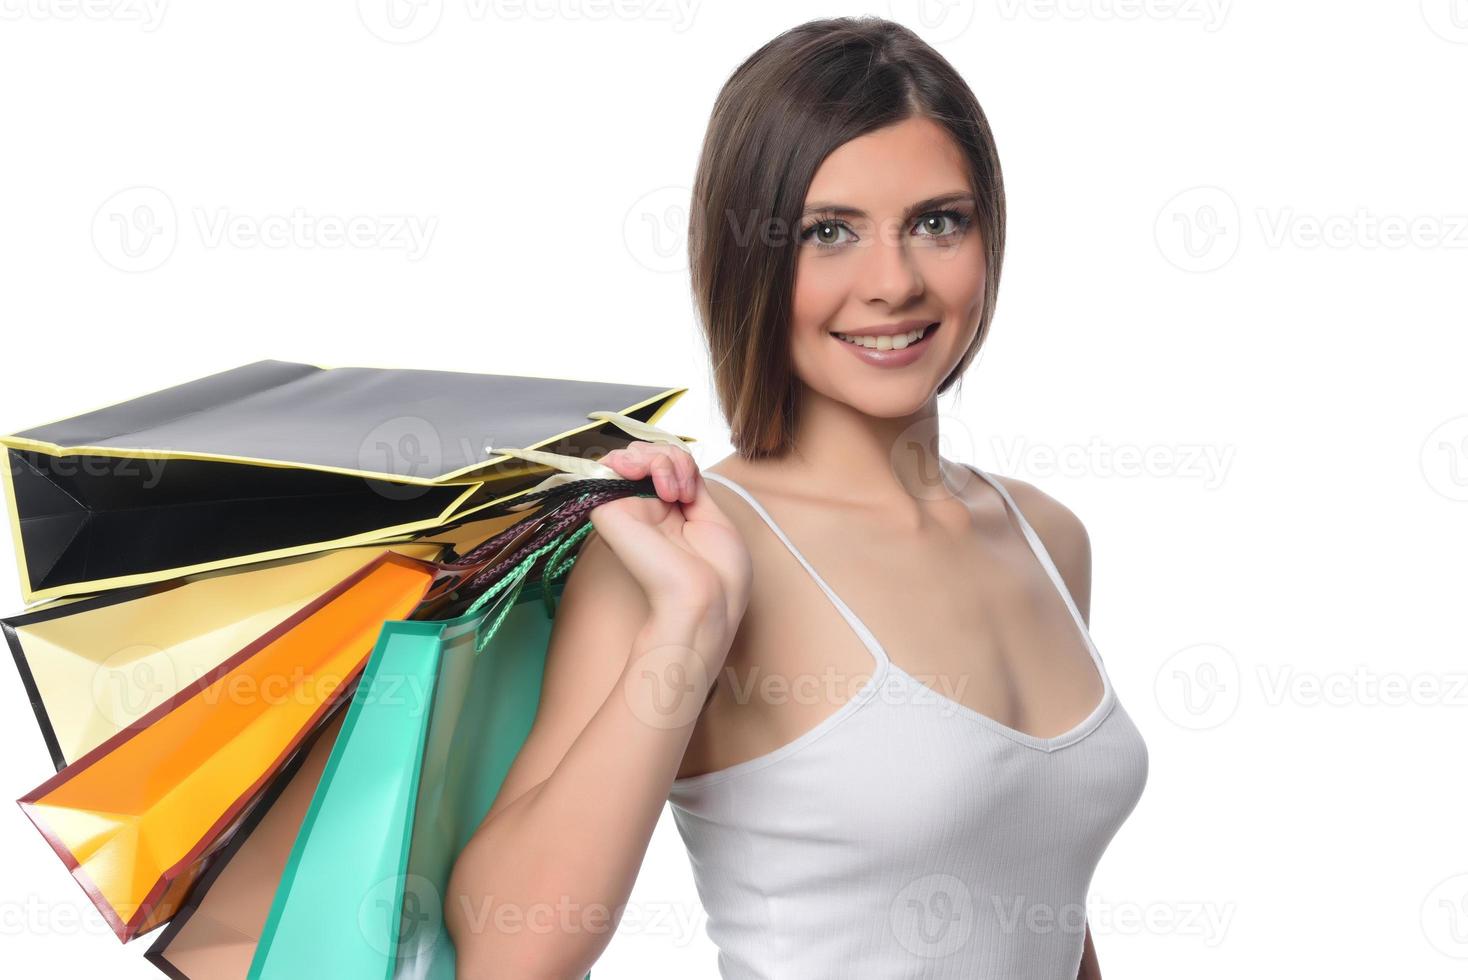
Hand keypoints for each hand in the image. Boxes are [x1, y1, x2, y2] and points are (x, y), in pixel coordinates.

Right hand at [587, 442, 750, 653]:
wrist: (705, 598)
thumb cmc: (718, 572)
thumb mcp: (713, 516)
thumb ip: (690, 483)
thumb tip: (672, 458)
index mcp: (670, 513)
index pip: (665, 464)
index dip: (681, 462)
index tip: (695, 490)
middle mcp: (645, 508)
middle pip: (648, 453)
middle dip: (673, 458)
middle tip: (686, 492)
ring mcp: (625, 507)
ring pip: (632, 453)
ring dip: (661, 460)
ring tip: (674, 492)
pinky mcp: (607, 509)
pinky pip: (611, 464)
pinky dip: (639, 459)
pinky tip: (656, 483)